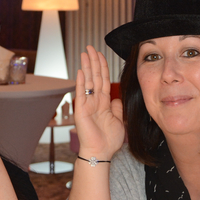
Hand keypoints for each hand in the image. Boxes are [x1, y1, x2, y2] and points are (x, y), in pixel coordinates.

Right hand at [74, 46, 124, 160]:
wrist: (101, 152)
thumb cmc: (109, 139)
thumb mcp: (119, 120)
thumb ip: (118, 108)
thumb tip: (117, 98)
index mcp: (103, 102)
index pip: (103, 80)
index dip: (102, 66)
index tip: (100, 54)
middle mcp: (94, 100)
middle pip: (94, 76)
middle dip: (93, 61)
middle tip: (90, 47)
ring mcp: (87, 104)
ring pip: (88, 81)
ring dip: (86, 66)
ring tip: (85, 53)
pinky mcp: (81, 110)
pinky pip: (81, 93)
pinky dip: (81, 82)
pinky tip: (81, 71)